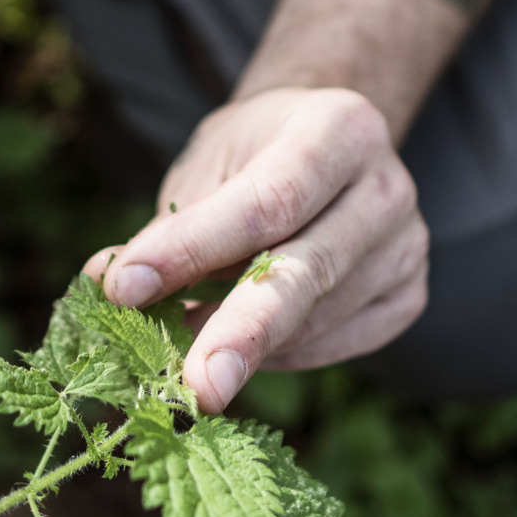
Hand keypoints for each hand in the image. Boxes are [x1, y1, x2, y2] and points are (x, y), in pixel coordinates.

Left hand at [85, 87, 428, 412]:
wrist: (325, 142)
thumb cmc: (255, 153)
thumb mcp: (208, 166)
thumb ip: (169, 227)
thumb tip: (107, 283)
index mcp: (338, 128)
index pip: (265, 202)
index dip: (192, 249)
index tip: (124, 289)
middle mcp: (386, 186)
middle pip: (307, 271)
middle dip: (240, 333)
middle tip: (194, 388)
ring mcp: (408, 244)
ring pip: (318, 317)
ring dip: (245, 344)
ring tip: (185, 347)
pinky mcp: (409, 293)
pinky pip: (337, 343)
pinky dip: (283, 354)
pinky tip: (248, 341)